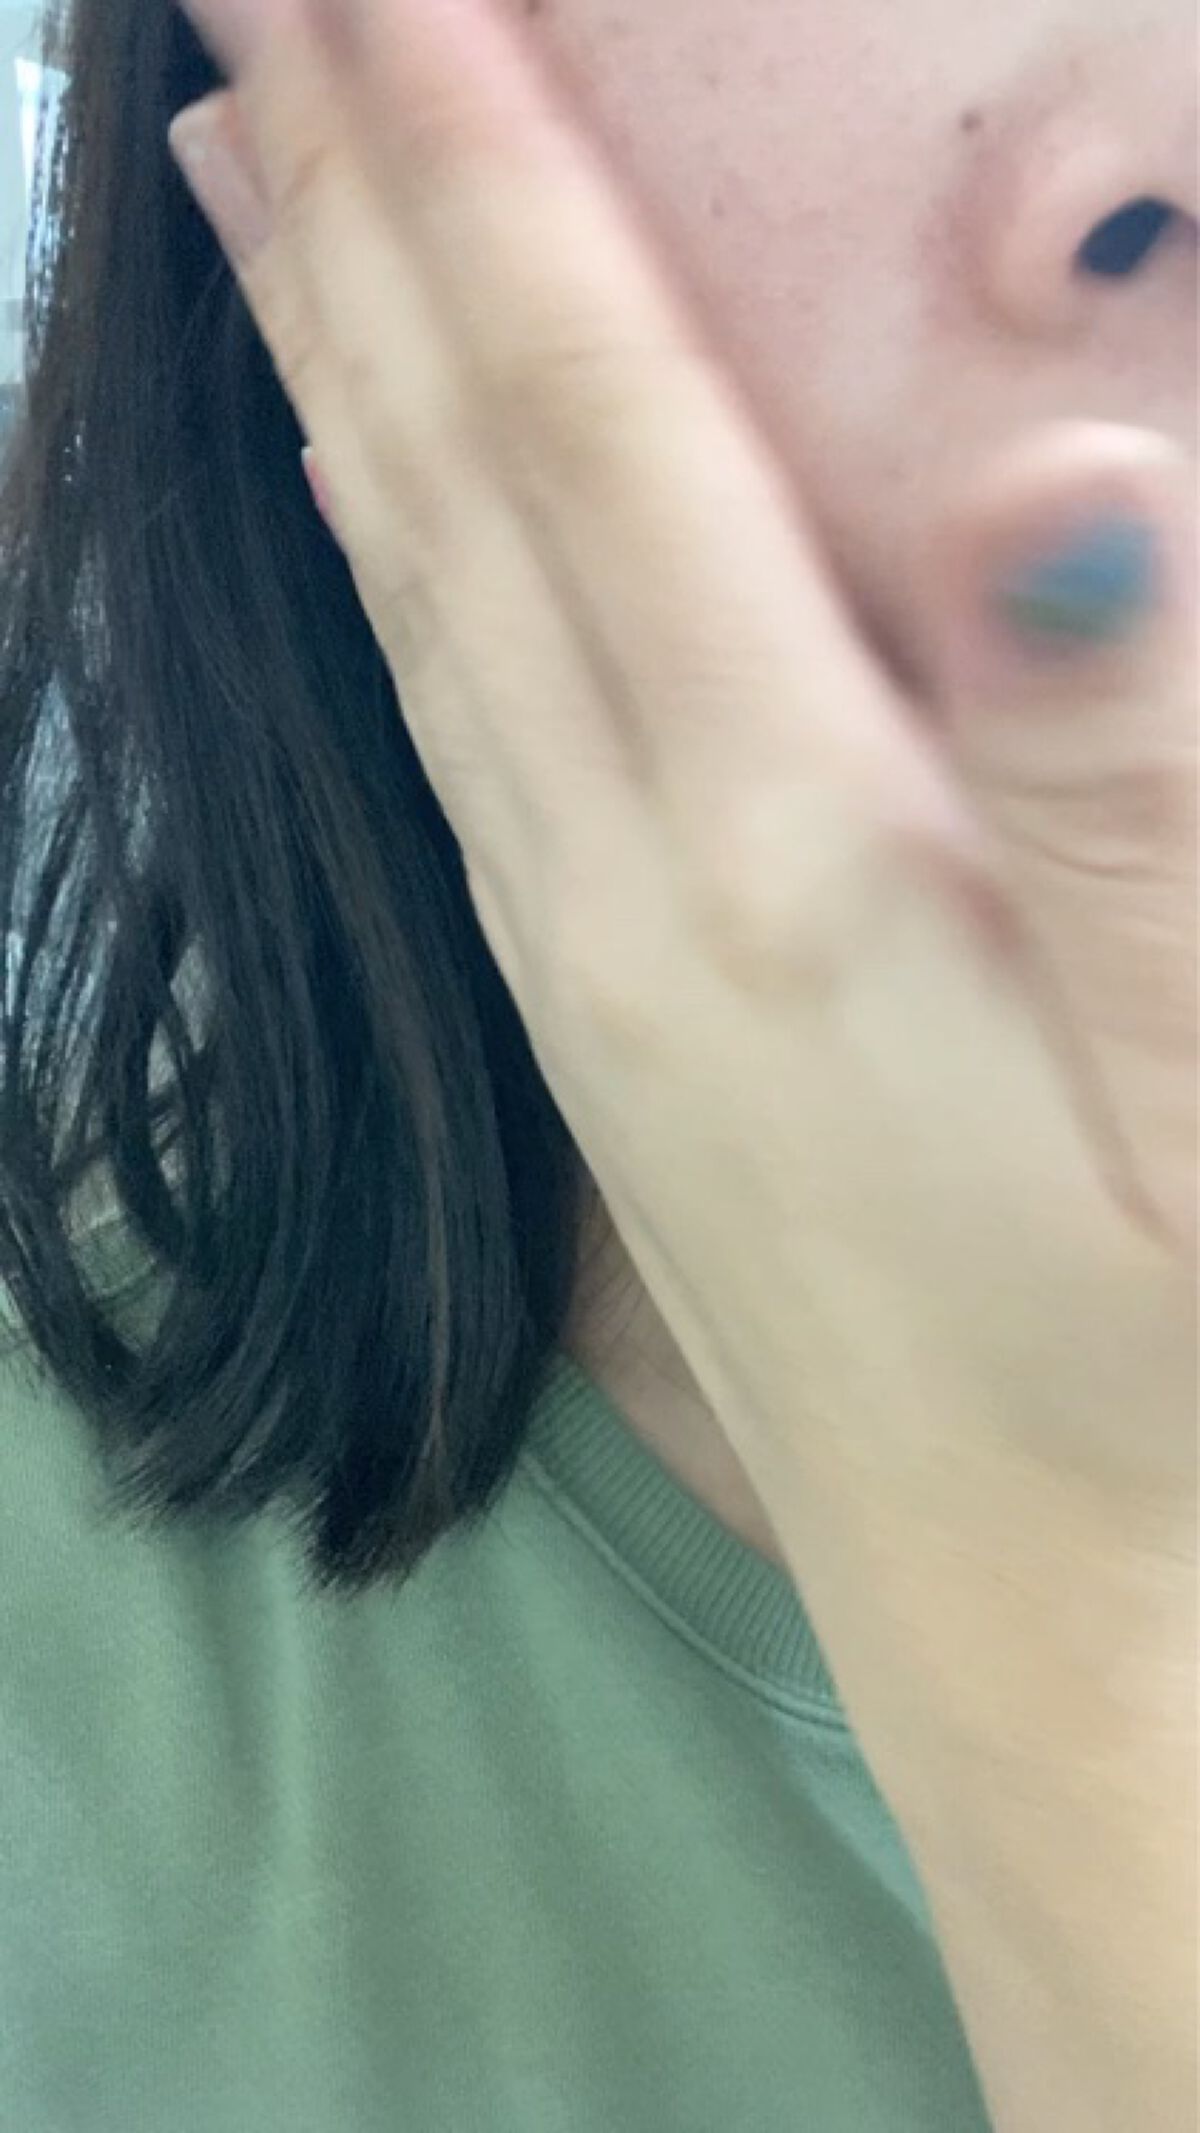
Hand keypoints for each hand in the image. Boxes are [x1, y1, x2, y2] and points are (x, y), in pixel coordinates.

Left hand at [168, 0, 1195, 1547]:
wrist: (1040, 1621)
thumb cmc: (1164, 1375)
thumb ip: (1128, 784)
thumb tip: (1063, 479)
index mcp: (785, 856)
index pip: (589, 432)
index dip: (476, 169)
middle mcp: (627, 886)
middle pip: (443, 475)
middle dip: (341, 201)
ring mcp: (582, 962)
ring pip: (409, 593)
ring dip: (324, 363)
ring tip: (242, 174)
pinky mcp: (593, 1030)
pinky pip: (445, 728)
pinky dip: (379, 562)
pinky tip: (362, 491)